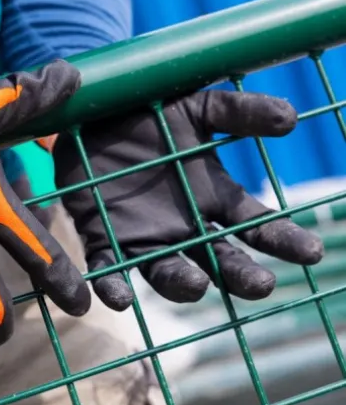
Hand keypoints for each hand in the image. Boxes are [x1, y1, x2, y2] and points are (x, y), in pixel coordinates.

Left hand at [53, 89, 324, 310]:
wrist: (94, 112)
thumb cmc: (151, 112)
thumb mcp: (197, 108)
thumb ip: (237, 112)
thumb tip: (290, 116)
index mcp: (214, 199)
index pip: (257, 227)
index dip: (283, 241)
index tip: (309, 252)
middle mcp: (184, 227)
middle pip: (219, 260)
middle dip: (240, 274)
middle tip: (260, 284)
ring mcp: (144, 238)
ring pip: (167, 273)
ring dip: (182, 284)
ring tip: (196, 285)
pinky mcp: (103, 238)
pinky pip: (109, 269)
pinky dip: (115, 286)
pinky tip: (122, 297)